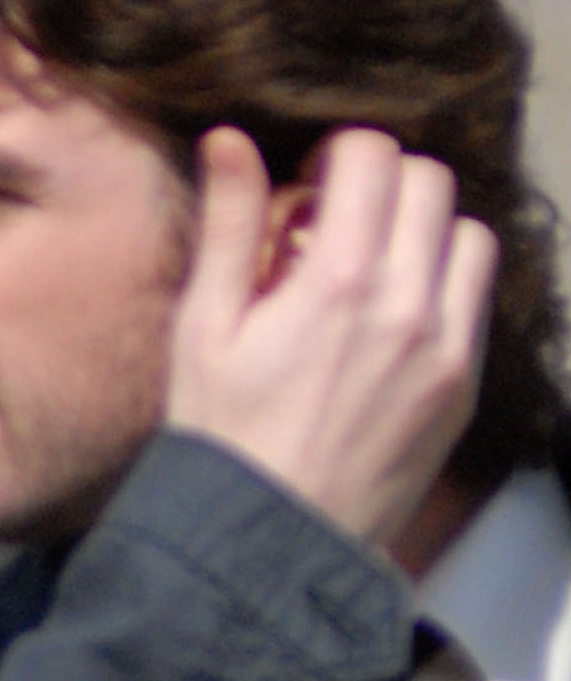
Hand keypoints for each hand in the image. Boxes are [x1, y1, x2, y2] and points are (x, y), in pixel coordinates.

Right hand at [165, 125, 495, 550]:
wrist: (268, 541)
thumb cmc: (220, 435)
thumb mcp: (204, 327)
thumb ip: (230, 226)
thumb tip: (231, 139)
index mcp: (340, 280)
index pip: (373, 157)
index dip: (337, 156)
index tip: (308, 189)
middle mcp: (409, 305)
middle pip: (430, 183)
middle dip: (384, 185)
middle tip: (339, 224)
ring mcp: (446, 349)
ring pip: (469, 236)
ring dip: (425, 232)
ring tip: (374, 269)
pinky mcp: (462, 388)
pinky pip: (476, 302)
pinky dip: (443, 287)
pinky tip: (391, 320)